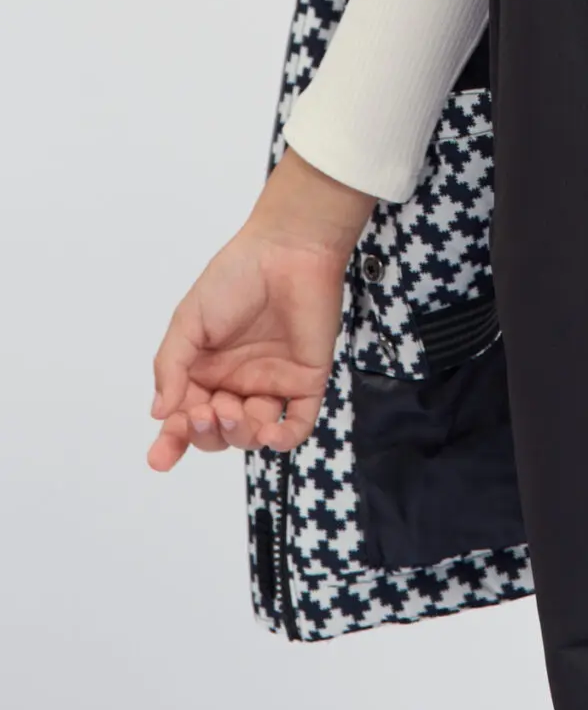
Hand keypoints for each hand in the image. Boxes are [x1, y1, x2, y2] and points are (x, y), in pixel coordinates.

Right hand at [147, 146, 377, 470]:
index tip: (159, 459)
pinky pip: (298, 423)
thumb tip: (158, 412)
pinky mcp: (306, 380)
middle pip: (217, 432)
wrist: (287, 250)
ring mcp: (272, 383)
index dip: (171, 441)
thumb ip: (171, 366)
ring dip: (237, 433)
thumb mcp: (189, 320)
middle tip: (203, 412)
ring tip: (230, 408)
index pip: (185, 417)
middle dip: (204, 433)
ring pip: (251, 433)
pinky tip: (268, 433)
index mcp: (205, 370)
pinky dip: (284, 439)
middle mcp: (237, 382)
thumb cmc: (235, 277)